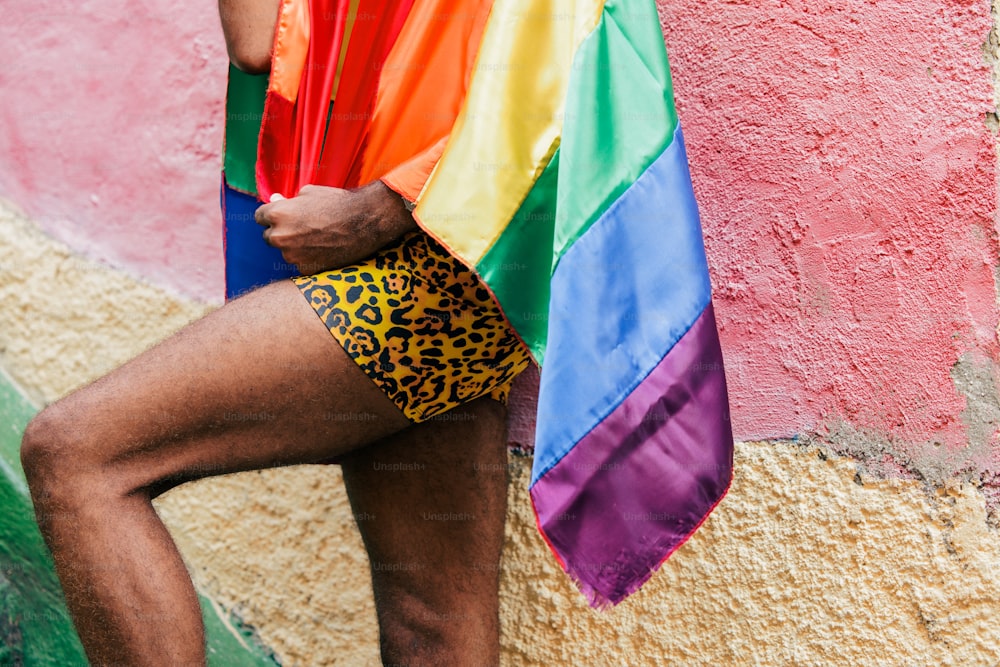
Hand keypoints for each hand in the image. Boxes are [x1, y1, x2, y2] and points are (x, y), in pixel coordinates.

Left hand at [254, 181, 416, 273]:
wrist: (365, 222)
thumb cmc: (338, 203)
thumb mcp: (310, 193)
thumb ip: (288, 201)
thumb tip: (274, 200)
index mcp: (277, 214)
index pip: (259, 217)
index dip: (272, 215)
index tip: (283, 216)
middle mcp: (280, 236)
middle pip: (269, 237)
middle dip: (281, 232)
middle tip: (302, 228)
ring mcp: (293, 255)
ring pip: (286, 252)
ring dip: (296, 246)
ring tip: (319, 237)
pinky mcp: (306, 269)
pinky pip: (301, 263)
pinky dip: (309, 258)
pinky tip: (325, 249)